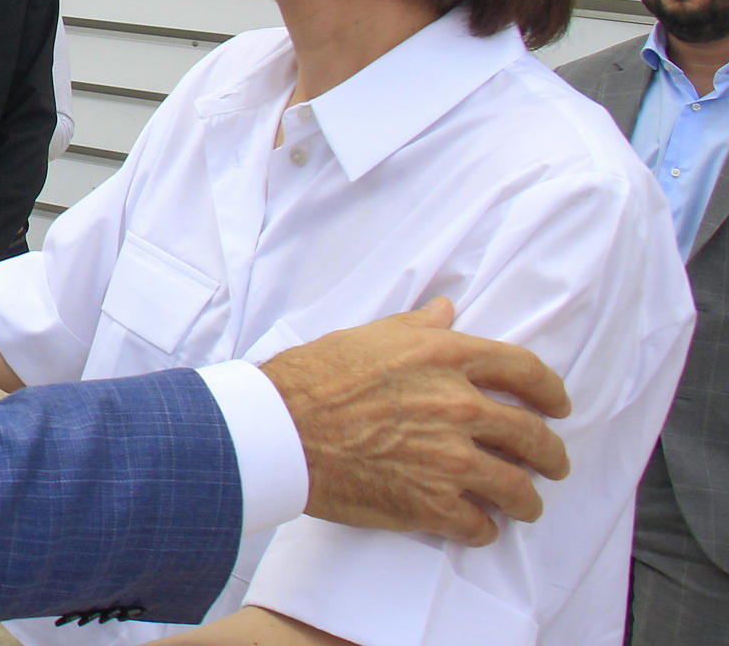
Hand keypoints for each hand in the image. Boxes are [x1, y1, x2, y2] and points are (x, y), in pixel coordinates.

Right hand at [260, 297, 570, 546]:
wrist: (280, 430)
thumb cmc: (314, 378)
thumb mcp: (368, 337)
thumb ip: (417, 326)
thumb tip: (446, 310)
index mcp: (445, 358)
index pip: (524, 371)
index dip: (551, 391)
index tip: (558, 404)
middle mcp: (459, 406)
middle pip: (532, 436)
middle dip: (550, 454)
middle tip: (552, 463)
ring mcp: (450, 459)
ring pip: (517, 488)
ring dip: (526, 499)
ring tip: (524, 504)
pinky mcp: (431, 504)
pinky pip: (480, 525)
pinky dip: (484, 528)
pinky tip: (478, 526)